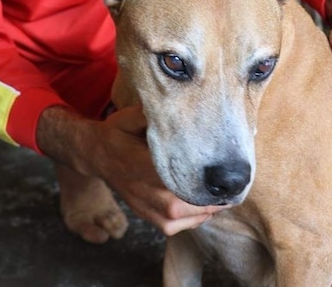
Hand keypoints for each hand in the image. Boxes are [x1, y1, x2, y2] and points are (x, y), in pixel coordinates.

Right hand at [97, 105, 223, 234]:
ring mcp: (146, 206)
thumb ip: (151, 115)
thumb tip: (175, 105)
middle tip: (234, 187)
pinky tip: (204, 207)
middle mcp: (145, 189)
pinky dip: (193, 220)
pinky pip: (176, 226)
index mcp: (142, 164)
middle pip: (188, 202)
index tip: (225, 174)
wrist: (97, 155)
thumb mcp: (130, 117)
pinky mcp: (147, 216)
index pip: (180, 177)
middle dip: (214, 197)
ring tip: (225, 198)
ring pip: (185, 218)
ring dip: (208, 209)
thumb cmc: (118, 133)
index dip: (206, 179)